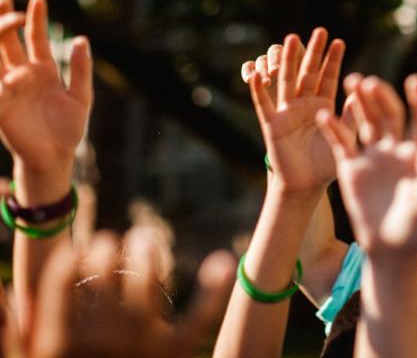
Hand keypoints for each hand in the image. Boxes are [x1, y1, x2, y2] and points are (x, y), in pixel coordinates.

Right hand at [0, 0, 92, 192]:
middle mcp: (22, 76)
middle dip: (5, 20)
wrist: (56, 157)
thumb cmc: (68, 128)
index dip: (36, 19)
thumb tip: (82, 39)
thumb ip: (81, 69)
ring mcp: (8, 90)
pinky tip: (2, 72)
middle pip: (10, 43)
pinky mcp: (1, 107)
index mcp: (42, 71)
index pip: (36, 39)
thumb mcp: (81, 96)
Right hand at [26, 230, 233, 357]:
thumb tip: (6, 290)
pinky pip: (199, 314)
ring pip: (147, 281)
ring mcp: (142, 344)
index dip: (72, 259)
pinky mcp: (177, 352)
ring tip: (144, 241)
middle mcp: (102, 340)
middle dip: (107, 250)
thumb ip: (16, 335)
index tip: (79, 250)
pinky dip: (213, 286)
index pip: (63, 280)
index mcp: (60, 344)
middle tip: (111, 241)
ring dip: (146, 252)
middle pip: (106, 274)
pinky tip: (222, 261)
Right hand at [248, 29, 344, 195]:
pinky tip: (256, 73)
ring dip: (287, 61)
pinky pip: (263, 103)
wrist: (305, 186)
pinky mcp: (271, 124)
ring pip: (286, 81)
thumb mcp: (345, 137)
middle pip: (308, 73)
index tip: (339, 41)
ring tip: (289, 39)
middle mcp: (305, 104)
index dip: (333, 60)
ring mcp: (287, 112)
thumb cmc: (328, 165)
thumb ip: (352, 115)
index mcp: (324, 105)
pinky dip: (258, 89)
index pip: (329, 78)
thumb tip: (360, 91)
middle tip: (318, 31)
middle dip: (312, 53)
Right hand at [318, 75, 416, 259]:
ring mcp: (372, 156)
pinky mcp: (351, 167)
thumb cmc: (415, 228)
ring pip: (365, 122)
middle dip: (381, 97)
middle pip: (390, 115)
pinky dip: (334, 128)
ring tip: (352, 81)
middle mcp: (395, 148)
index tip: (414, 80)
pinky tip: (324, 114)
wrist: (389, 248)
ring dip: (359, 102)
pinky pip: (342, 143)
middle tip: (371, 82)